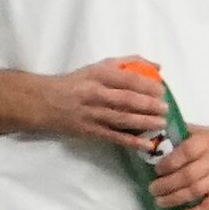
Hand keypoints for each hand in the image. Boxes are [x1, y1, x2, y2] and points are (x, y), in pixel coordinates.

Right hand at [36, 57, 167, 147]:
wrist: (42, 102)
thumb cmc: (76, 83)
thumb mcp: (97, 68)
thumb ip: (127, 64)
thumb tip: (158, 67)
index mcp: (98, 75)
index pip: (127, 79)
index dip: (147, 85)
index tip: (162, 90)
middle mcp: (95, 94)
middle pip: (126, 100)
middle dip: (148, 105)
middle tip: (166, 108)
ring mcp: (92, 114)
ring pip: (122, 119)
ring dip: (144, 122)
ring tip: (161, 123)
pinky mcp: (89, 131)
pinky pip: (113, 137)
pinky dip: (131, 142)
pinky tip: (147, 145)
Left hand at [148, 126, 208, 209]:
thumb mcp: (199, 130)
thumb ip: (177, 135)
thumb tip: (150, 142)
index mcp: (206, 141)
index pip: (185, 153)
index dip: (168, 164)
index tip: (156, 171)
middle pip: (188, 176)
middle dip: (166, 185)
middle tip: (153, 189)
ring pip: (197, 191)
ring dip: (175, 199)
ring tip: (160, 202)